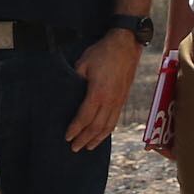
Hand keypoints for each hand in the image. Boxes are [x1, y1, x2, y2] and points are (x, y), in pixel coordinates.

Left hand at [65, 29, 138, 150]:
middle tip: (74, 148)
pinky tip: (102, 134)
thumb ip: (75, 80)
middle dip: (84, 139)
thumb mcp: (83, 63)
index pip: (84, 117)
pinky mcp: (123, 99)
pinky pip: (115, 120)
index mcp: (98, 93)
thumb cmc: (103, 52)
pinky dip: (107, 131)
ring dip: (97, 139)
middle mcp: (110, 101)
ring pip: (108, 126)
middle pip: (96, 127)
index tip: (67, 137)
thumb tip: (67, 92)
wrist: (126, 45)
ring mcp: (119, 101)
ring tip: (88, 147)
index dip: (75, 129)